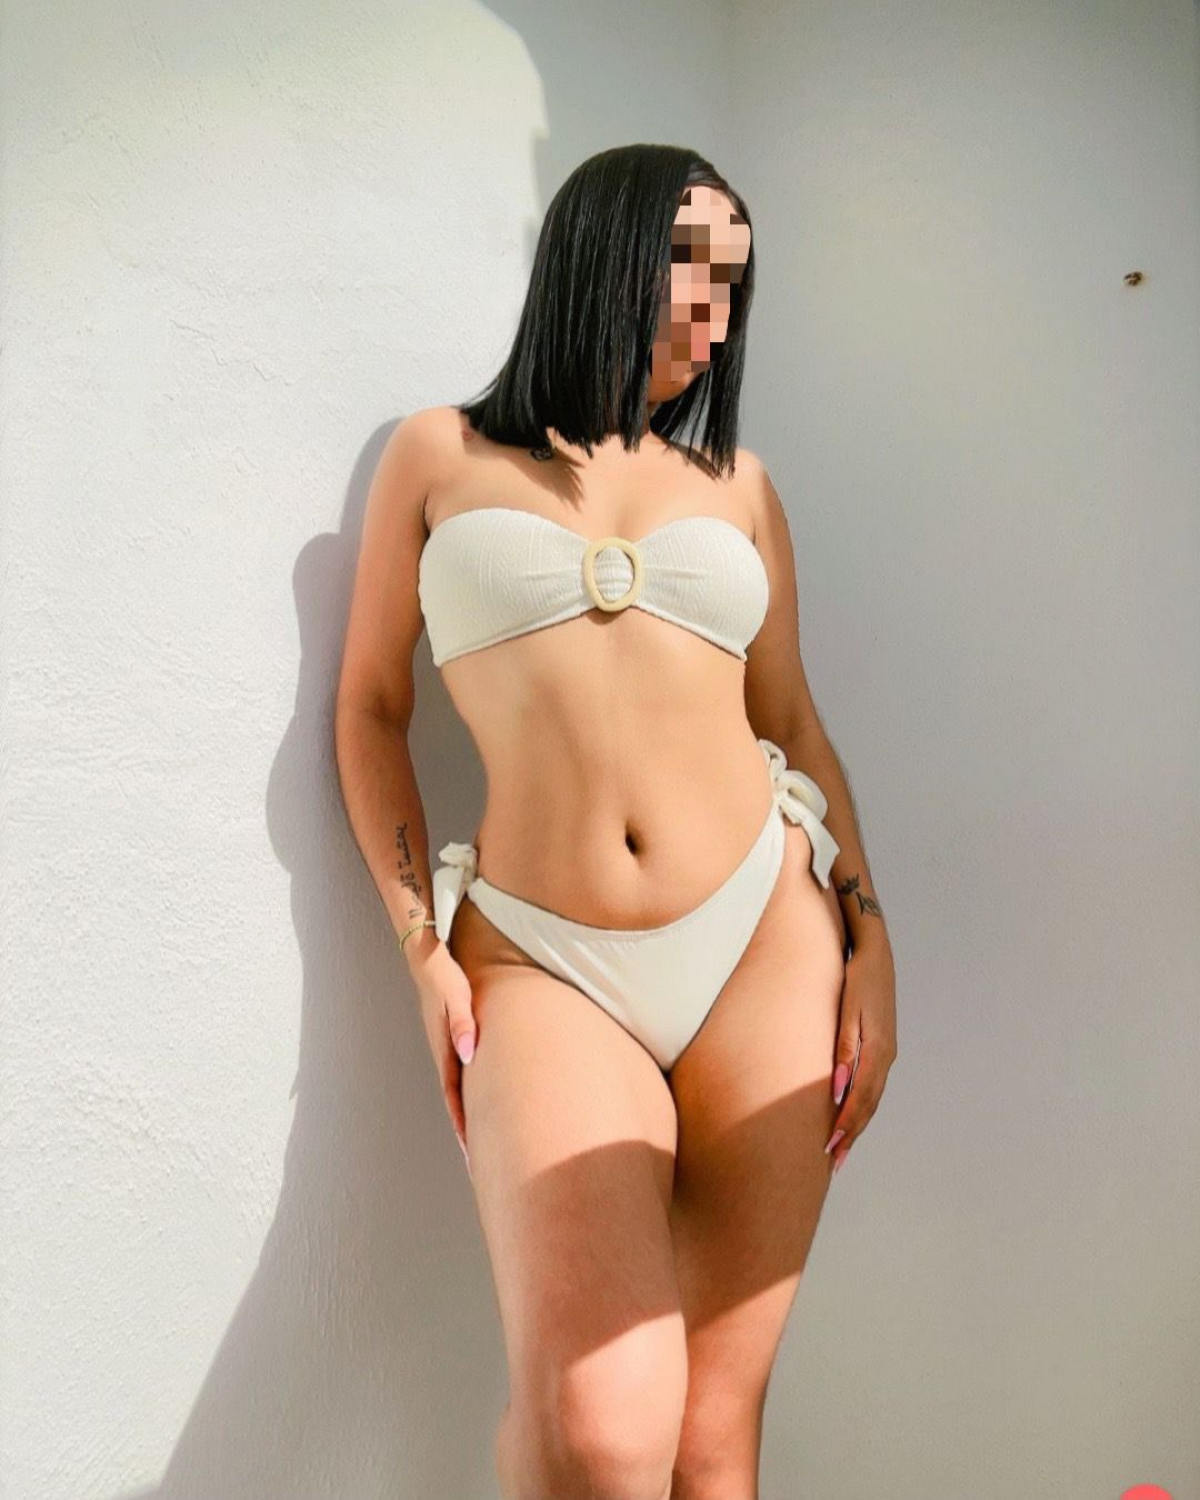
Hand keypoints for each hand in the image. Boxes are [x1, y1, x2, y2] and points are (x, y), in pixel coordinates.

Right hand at [409, 940, 477, 1175]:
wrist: (426, 957)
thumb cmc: (444, 974)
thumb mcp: (456, 996)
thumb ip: (462, 1024)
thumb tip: (468, 1054)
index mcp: (444, 1047)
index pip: (453, 1095)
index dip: (462, 1123)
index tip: (470, 1151)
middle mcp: (442, 1051)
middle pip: (455, 1099)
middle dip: (465, 1129)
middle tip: (475, 1160)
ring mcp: (444, 1045)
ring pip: (456, 1088)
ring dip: (465, 1112)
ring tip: (477, 1138)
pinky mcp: (449, 1036)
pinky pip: (458, 1072)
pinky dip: (465, 1091)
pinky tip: (475, 1096)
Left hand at [824, 942, 896, 1174]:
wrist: (874, 952)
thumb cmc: (856, 978)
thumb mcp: (847, 1011)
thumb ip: (842, 1050)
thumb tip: (835, 1089)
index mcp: (878, 1050)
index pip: (861, 1098)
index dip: (846, 1125)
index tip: (830, 1148)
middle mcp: (886, 1056)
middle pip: (869, 1104)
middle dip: (851, 1134)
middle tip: (833, 1162)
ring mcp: (886, 1052)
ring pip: (872, 1097)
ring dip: (857, 1123)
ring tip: (840, 1147)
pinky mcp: (880, 1046)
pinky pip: (871, 1084)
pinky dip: (860, 1104)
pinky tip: (849, 1112)